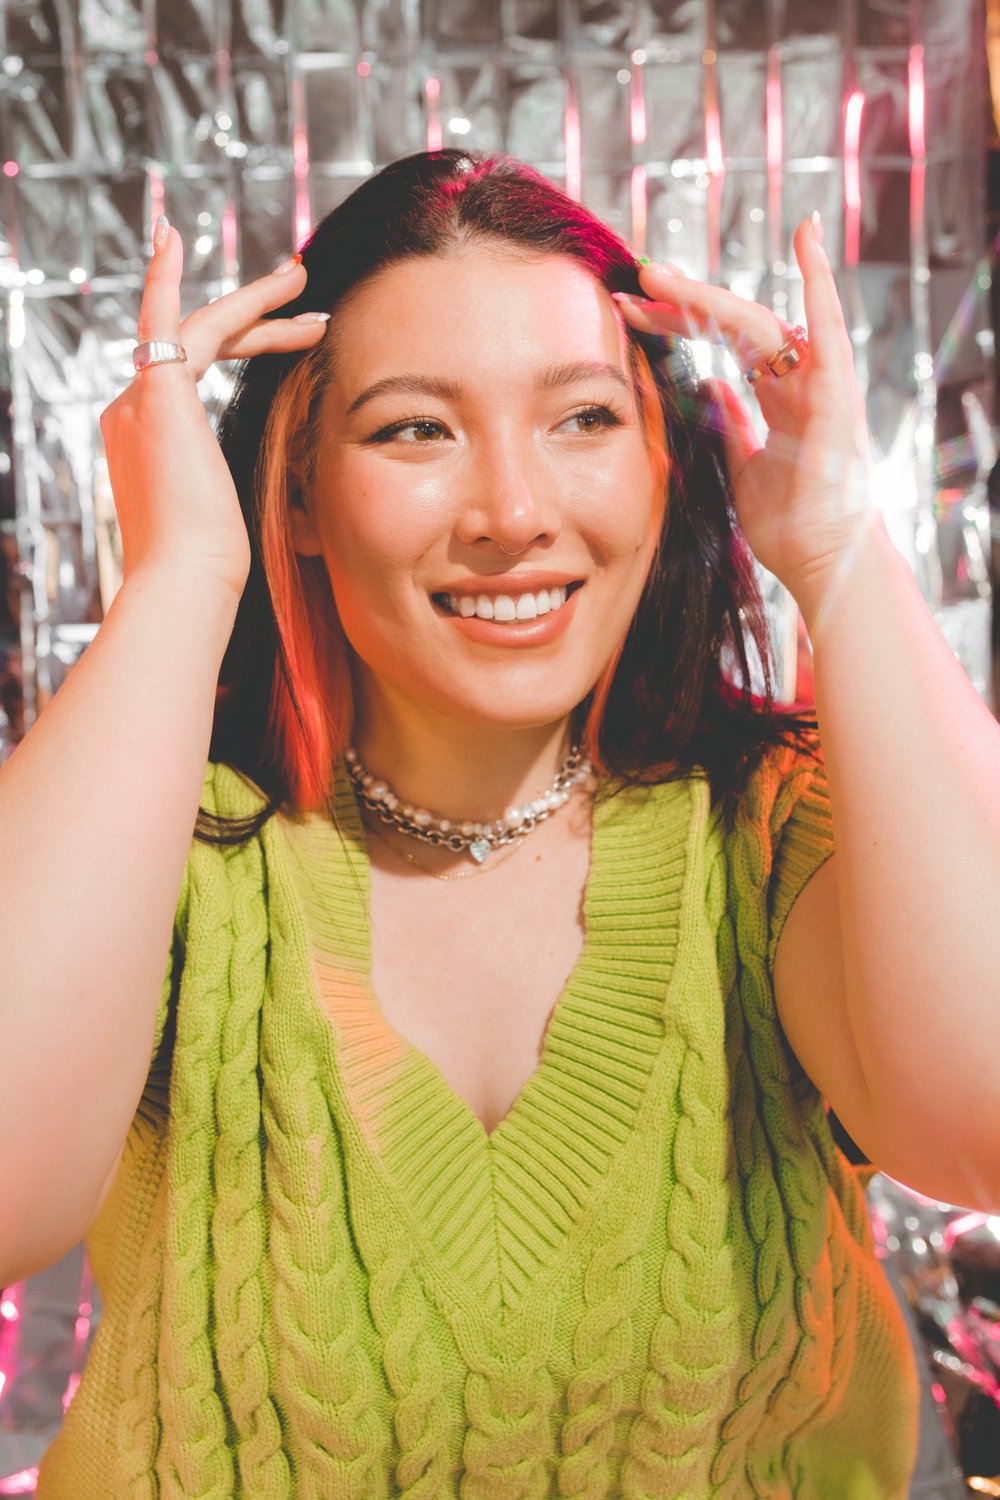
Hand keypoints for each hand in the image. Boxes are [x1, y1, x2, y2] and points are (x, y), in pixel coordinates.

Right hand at [99, 220, 328, 600]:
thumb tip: (287, 491)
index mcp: (149, 442)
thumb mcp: (230, 516)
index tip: (264, 332)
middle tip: (304, 299)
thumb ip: (237, 484)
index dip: (231, 346)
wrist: (186, 581)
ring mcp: (138, 402)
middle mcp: (133, 415)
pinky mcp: (156, 395)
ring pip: (199, 330)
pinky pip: (165, 321)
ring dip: (254, 304)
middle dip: (254, 320)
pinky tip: (168, 234)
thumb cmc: (213, 568)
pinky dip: (163, 277)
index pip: (188, 375)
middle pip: (197, 348)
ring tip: (304, 282)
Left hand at [614, 218, 875, 609]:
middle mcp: (800, 382)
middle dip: (681, 303)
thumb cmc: (790, 525)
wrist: (822, 565)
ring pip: (762, 322)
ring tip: (659, 276)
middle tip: (634, 279)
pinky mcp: (837, 397)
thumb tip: (706, 384)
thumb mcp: (739, 467)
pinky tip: (807, 239)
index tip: (630, 309)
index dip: (677, 324)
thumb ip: (728, 423)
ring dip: (709, 296)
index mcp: (778, 398)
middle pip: (734, 325)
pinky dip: (822, 282)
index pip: (722, 344)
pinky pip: (831, 330)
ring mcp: (821, 385)